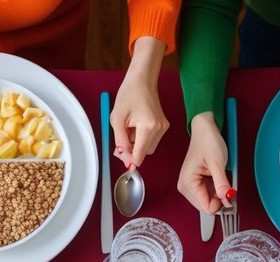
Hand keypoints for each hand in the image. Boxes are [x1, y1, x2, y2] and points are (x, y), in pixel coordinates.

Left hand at [110, 37, 168, 167]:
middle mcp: (159, 128)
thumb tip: (124, 158)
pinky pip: (151, 140)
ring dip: (136, 144)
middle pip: (145, 153)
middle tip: (120, 142)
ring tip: (129, 129)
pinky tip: (135, 127)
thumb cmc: (129, 94)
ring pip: (148, 148)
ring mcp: (163, 127)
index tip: (123, 163)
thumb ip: (120, 141)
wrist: (142, 80)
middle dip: (132, 151)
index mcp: (148, 126)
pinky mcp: (163, 126)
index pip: (140, 154)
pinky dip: (141, 138)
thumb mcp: (117, 119)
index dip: (130, 160)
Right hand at [178, 112, 233, 213]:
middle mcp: (186, 187)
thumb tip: (227, 199)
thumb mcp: (217, 163)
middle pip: (206, 206)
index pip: (206, 208)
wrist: (204, 130)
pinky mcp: (195, 183)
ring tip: (222, 179)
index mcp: (188, 184)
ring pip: (208, 201)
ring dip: (218, 194)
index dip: (220, 203)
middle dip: (219, 199)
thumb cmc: (207, 142)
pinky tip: (218, 179)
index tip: (230, 194)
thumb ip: (221, 184)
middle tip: (227, 186)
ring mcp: (190, 186)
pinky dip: (216, 190)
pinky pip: (208, 194)